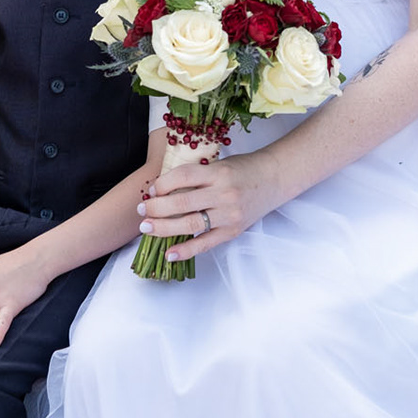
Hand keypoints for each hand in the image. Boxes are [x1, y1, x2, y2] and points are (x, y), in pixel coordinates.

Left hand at [138, 149, 286, 262]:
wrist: (275, 178)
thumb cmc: (244, 169)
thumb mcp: (219, 164)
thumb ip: (196, 176)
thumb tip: (162, 189)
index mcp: (218, 173)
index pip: (182, 177)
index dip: (162, 184)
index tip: (151, 189)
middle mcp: (224, 194)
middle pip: (181, 204)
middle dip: (156, 208)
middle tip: (141, 210)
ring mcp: (229, 215)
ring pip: (189, 225)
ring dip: (163, 228)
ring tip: (147, 227)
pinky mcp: (233, 231)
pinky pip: (205, 244)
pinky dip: (185, 250)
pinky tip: (169, 253)